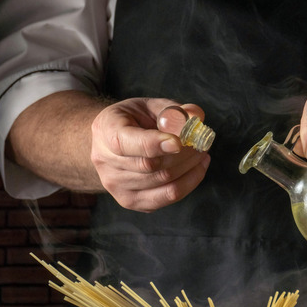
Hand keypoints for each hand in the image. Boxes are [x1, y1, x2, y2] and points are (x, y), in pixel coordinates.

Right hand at [90, 98, 210, 211]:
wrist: (111, 143)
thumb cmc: (133, 120)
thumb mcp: (149, 105)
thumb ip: (173, 111)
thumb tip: (196, 117)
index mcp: (106, 131)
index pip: (126, 143)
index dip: (155, 143)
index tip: (179, 141)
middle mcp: (105, 162)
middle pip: (150, 165)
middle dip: (183, 154)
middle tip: (201, 142)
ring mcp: (115, 185)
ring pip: (163, 182)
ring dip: (190, 167)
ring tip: (201, 152)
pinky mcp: (130, 201)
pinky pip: (167, 197)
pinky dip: (189, 182)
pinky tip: (197, 168)